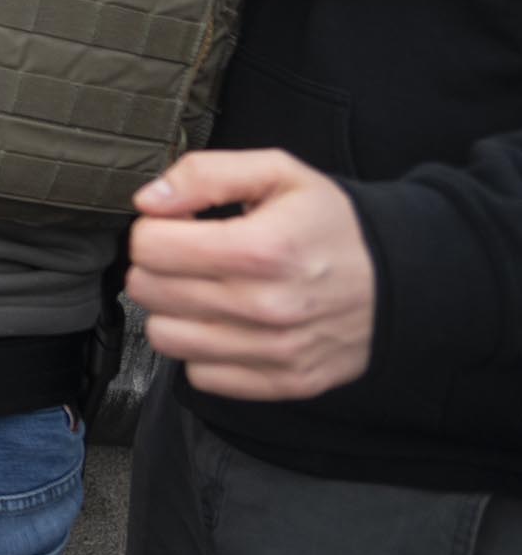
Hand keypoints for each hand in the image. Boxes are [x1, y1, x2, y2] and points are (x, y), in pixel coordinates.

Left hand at [127, 149, 376, 401]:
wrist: (406, 281)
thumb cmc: (335, 225)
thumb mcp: (279, 173)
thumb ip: (205, 174)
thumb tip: (149, 201)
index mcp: (261, 249)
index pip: (150, 247)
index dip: (154, 229)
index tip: (177, 226)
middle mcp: (265, 307)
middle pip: (148, 291)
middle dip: (158, 266)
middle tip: (188, 256)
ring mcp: (274, 351)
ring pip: (164, 337)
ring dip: (173, 311)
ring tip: (204, 290)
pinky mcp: (283, 382)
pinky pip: (199, 375)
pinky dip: (202, 351)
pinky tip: (226, 324)